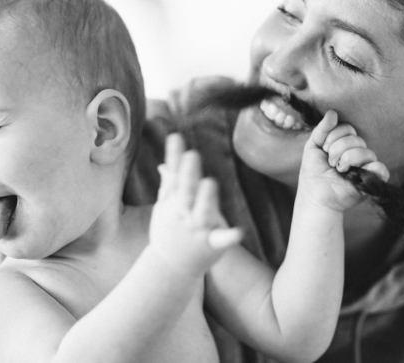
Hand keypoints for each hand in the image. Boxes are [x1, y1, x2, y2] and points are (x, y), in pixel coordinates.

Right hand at [150, 133, 242, 276]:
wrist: (169, 268)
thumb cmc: (169, 231)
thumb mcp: (165, 207)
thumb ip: (169, 184)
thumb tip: (166, 163)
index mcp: (174, 201)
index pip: (174, 174)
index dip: (174, 156)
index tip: (176, 137)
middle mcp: (184, 213)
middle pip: (186, 191)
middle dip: (188, 174)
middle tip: (192, 155)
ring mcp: (197, 229)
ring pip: (201, 212)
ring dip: (205, 199)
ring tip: (210, 182)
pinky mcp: (211, 244)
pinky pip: (220, 240)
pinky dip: (229, 237)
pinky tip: (238, 232)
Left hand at [298, 110, 389, 211]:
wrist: (315, 195)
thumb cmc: (313, 172)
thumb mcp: (313, 146)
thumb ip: (322, 129)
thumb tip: (333, 112)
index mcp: (345, 144)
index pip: (348, 129)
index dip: (334, 136)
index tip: (324, 149)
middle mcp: (357, 153)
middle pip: (356, 139)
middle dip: (337, 149)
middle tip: (330, 162)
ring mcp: (364, 166)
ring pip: (365, 151)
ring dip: (347, 159)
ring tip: (338, 169)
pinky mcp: (371, 180)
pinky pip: (381, 169)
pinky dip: (372, 169)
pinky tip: (354, 173)